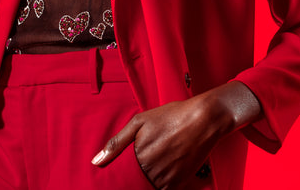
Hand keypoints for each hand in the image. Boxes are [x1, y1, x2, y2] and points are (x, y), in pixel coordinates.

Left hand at [92, 81, 259, 188]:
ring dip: (149, 179)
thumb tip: (95, 161)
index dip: (122, 177)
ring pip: (150, 187)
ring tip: (158, 160)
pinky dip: (162, 182)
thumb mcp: (140, 122)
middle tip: (148, 159)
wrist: (204, 118)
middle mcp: (151, 171)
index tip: (124, 172)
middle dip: (137, 176)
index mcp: (138, 157)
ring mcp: (166, 177)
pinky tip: (166, 166)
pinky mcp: (180, 181)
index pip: (122, 179)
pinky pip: (165, 189)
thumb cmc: (172, 116)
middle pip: (136, 183)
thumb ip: (116, 143)